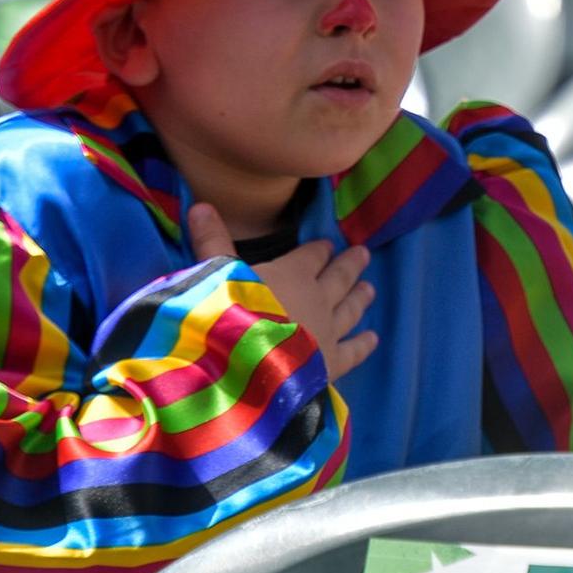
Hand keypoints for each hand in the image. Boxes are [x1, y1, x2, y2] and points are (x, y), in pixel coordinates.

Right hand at [189, 203, 377, 382]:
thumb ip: (212, 241)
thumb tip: (199, 206)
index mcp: (292, 274)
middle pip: (338, 278)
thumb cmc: (228, 314)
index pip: (310, 257)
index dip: (318, 250)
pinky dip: (363, 344)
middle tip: (363, 254)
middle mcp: (317, 300)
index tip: (328, 244)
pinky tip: (372, 339)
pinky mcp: (331, 363)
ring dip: (359, 298)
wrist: (244, 366)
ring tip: (370, 289)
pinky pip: (353, 351)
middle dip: (349, 265)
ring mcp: (328, 332)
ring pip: (350, 310)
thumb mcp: (215, 273)